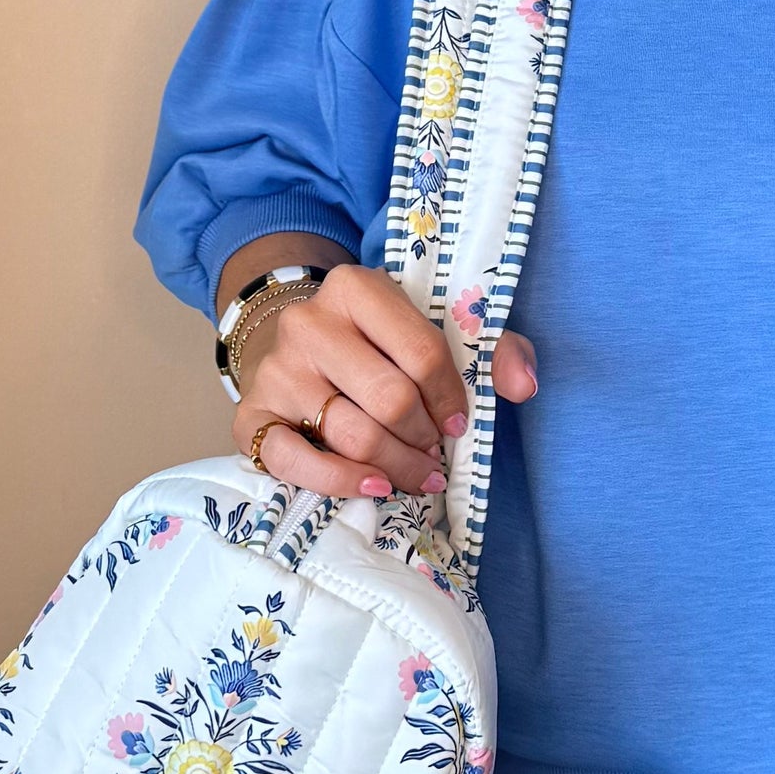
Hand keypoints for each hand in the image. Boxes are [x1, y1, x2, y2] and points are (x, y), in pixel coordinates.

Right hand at [231, 262, 538, 499]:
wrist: (295, 347)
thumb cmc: (375, 344)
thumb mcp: (433, 327)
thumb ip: (491, 349)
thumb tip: (523, 386)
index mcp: (355, 288)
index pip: (423, 352)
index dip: (452, 399)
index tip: (458, 424)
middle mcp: (308, 324)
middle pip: (389, 400)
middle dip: (424, 438)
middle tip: (434, 454)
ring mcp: (276, 371)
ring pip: (353, 435)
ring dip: (397, 466)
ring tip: (417, 473)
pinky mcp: (252, 416)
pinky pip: (295, 461)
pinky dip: (342, 482)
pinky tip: (376, 485)